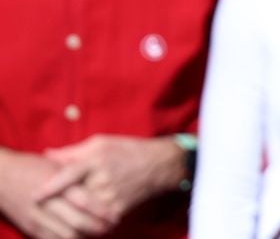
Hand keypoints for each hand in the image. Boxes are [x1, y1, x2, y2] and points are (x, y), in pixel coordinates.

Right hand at [0, 150, 100, 238]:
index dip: (101, 211)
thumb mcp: (55, 164)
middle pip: (77, 222)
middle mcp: (47, 203)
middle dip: (97, 227)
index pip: (84, 201)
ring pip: (66, 235)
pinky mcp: (30, 227)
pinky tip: (79, 235)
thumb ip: (77, 171)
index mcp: (57, 185)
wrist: (0, 177)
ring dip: (84, 236)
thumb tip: (102, 177)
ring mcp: (37, 217)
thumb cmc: (31, 167)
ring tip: (98, 232)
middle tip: (110, 227)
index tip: (114, 214)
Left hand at [40, 136, 180, 232]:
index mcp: (96, 159)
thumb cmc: (127, 150)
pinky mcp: (117, 210)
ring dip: (70, 215)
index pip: (68, 175)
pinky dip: (85, 221)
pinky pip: (95, 220)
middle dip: (57, 204)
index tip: (34, 196)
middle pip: (72, 197)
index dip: (50, 187)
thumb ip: (72, 152)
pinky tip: (78, 221)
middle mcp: (102, 178)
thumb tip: (47, 154)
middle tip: (43, 208)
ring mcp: (110, 196)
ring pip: (82, 211)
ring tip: (60, 216)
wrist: (159, 165)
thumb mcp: (101, 143)